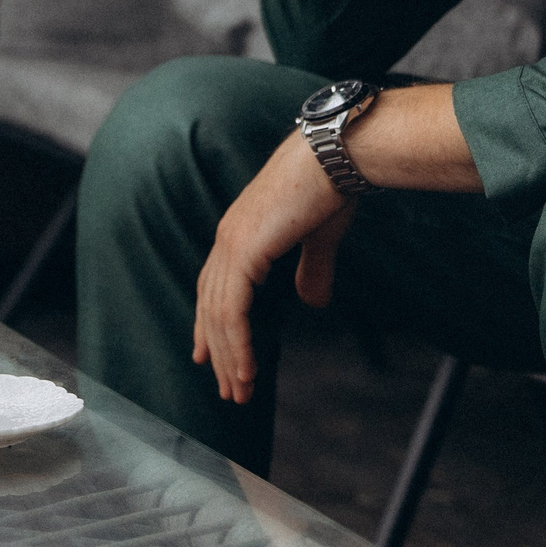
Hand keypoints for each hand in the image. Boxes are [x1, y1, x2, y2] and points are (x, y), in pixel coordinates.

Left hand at [192, 133, 354, 405]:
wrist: (337, 155)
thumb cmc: (332, 185)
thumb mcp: (319, 238)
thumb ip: (311, 268)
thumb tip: (312, 301)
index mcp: (241, 231)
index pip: (215, 287)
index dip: (210, 324)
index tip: (208, 356)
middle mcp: (228, 238)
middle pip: (212, 307)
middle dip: (221, 352)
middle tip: (230, 389)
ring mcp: (232, 244)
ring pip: (219, 315)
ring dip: (230, 358)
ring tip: (240, 391)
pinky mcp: (244, 252)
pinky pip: (232, 311)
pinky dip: (237, 344)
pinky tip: (247, 370)